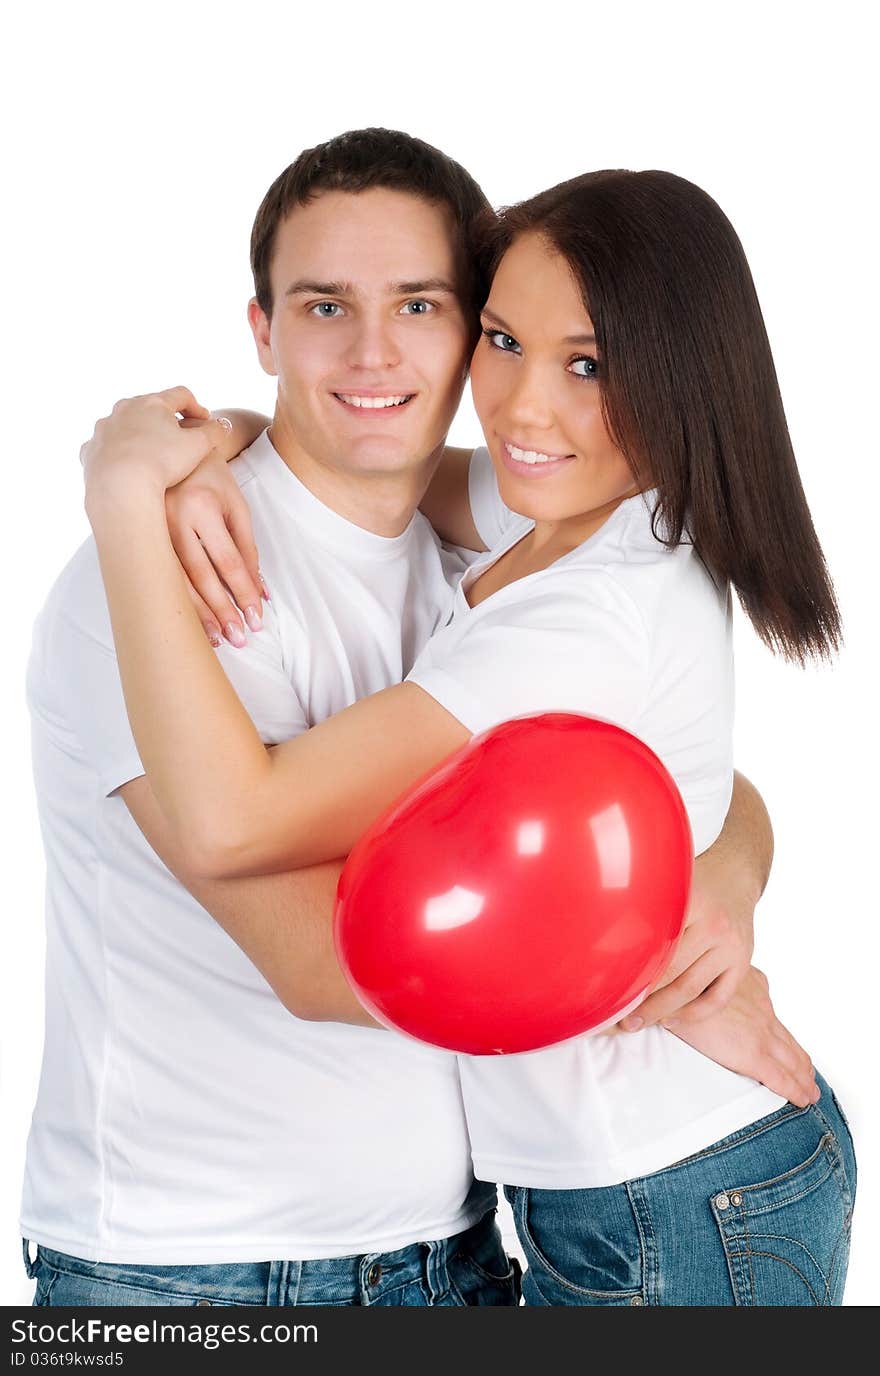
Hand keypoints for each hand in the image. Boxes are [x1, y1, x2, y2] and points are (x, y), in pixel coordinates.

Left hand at [81, 387, 229, 499]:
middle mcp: (124, 409)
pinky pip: (105, 447)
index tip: (204, 421)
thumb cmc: (162, 462)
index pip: (180, 395)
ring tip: (151, 454)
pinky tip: (126, 466)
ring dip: (139, 435)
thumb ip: (214, 433)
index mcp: (152, 403)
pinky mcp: (90, 450)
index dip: (196, 407)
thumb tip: (224, 425)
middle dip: (165, 420)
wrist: (121, 487)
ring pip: (125, 426)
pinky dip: (117, 453)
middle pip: (149, 408)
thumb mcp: (199, 447)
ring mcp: (104, 429)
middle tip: (178, 436)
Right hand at [165, 456, 265, 646]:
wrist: (174, 449)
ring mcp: (152, 527)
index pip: (228, 559)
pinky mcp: (140, 535)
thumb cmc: (212, 478)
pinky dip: (177, 599)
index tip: (256, 617)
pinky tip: (188, 621)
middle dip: (222, 610)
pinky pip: (161, 575)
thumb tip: (260, 592)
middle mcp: (173, 517)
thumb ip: (248, 548)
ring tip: (217, 639)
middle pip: (201, 575)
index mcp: (202, 505)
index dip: (243, 591)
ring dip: (197, 613)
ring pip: (176, 580)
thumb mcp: (237, 506)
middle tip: (240, 638)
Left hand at [619, 849, 754, 1031]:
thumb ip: (640, 902)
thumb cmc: (692, 882)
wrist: (736, 875)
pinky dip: (693, 1014)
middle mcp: (714, 925)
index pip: (655, 944)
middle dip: (642, 997)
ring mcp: (732, 947)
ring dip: (661, 1011)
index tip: (607, 986)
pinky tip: (671, 1019)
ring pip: (691, 989)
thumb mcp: (668, 881)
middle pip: (671, 971)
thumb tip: (596, 929)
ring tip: (636, 1023)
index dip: (629, 968)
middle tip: (616, 1015)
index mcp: (691, 901)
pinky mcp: (743, 963)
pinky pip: (718, 999)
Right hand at [668, 967, 818, 1106]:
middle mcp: (764, 1017)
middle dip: (802, 1065)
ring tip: (810, 1092)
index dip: (790, 1044)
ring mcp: (762, 1037)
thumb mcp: (719, 970)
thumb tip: (734, 982)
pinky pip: (781, 1079)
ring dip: (804, 1079)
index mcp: (756, 996)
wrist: (683, 989)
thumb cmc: (692, 979)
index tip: (797, 1056)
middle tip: (810, 1080)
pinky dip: (795, 1090)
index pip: (779, 1026)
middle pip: (792, 1046)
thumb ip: (732, 979)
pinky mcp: (753, 1057)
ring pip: (793, 1063)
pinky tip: (802, 1099)